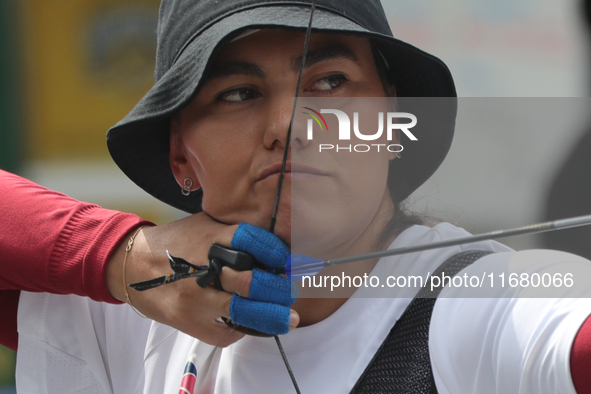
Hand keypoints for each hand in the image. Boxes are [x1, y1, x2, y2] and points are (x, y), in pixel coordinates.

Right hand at [106, 213, 298, 346]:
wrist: (131, 266)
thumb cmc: (174, 244)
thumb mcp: (204, 224)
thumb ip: (235, 233)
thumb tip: (276, 247)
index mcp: (210, 236)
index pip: (253, 241)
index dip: (277, 252)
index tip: (289, 261)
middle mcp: (203, 267)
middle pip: (253, 282)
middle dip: (280, 290)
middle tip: (291, 292)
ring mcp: (195, 298)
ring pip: (243, 311)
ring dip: (273, 316)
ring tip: (288, 317)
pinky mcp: (188, 322)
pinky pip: (227, 332)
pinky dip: (244, 328)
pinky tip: (251, 322)